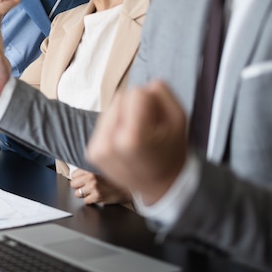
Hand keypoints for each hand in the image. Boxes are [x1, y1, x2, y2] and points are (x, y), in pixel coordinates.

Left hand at [69, 168, 131, 204]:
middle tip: (85, 187)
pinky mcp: (97, 196)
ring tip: (91, 193)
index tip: (81, 180)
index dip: (78, 178)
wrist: (131, 187)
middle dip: (78, 186)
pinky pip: (86, 201)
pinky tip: (96, 197)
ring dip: (83, 194)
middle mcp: (91, 176)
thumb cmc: (118, 178)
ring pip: (77, 193)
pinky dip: (90, 201)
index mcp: (92, 167)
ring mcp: (93, 186)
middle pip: (73, 183)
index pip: (74, 174)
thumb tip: (80, 174)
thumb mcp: (104, 168)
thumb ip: (91, 169)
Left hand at [86, 81, 188, 205]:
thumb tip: (144, 85)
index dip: (150, 102)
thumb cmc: (171, 151)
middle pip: (119, 98)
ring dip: (123, 116)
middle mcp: (109, 144)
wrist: (160, 186)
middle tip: (148, 128)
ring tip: (137, 137)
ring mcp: (97, 150)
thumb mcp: (179, 119)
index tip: (157, 121)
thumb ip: (163, 94)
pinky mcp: (91, 152)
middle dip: (134, 108)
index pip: (135, 93)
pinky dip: (115, 128)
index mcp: (132, 138)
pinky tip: (126, 143)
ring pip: (109, 109)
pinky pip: (103, 124)